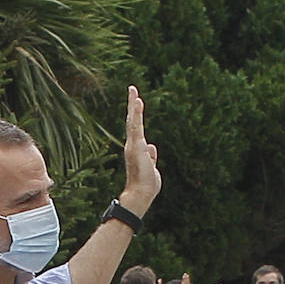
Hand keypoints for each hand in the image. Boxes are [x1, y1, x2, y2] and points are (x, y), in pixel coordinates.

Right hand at [120, 85, 160, 215]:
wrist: (140, 194)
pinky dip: (136, 114)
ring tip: (134, 91)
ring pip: (133, 121)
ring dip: (133, 105)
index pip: (137, 129)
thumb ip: (151, 156)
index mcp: (137, 150)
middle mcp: (132, 146)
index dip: (136, 115)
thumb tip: (152, 147)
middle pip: (132, 121)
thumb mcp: (152, 167)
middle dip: (132, 105)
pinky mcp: (136, 146)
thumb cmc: (145, 185)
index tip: (137, 102)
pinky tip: (137, 101)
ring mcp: (133, 145)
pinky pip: (136, 126)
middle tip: (132, 89)